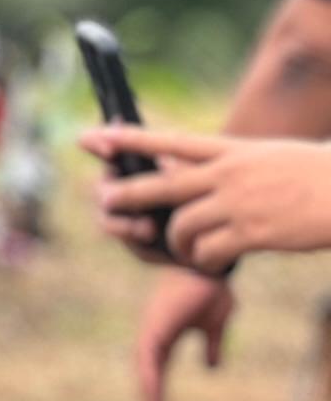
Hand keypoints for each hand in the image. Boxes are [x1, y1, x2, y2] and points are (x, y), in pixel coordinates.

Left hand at [90, 126, 330, 274]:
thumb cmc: (319, 174)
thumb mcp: (270, 156)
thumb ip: (232, 165)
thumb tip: (195, 173)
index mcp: (234, 151)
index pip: (170, 142)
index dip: (129, 140)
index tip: (91, 137)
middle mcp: (229, 174)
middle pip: (161, 185)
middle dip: (127, 195)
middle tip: (105, 201)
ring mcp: (239, 203)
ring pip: (180, 226)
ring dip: (176, 243)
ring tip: (184, 250)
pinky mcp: (253, 233)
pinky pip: (208, 251)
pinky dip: (203, 261)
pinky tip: (211, 263)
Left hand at [134, 261, 236, 400]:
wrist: (208, 269)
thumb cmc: (210, 290)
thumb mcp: (215, 325)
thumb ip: (211, 346)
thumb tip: (212, 368)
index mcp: (166, 335)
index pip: (158, 366)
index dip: (158, 386)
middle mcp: (154, 333)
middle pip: (147, 369)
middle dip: (149, 392)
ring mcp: (151, 329)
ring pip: (144, 365)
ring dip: (148, 387)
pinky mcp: (154, 326)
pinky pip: (148, 354)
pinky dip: (149, 372)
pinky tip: (152, 388)